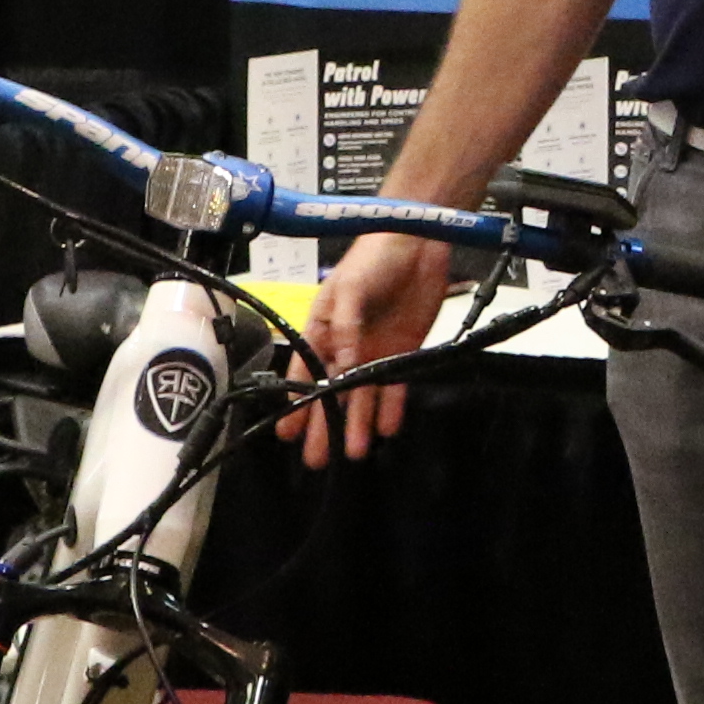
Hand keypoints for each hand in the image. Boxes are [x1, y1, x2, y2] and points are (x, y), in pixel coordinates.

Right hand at [297, 230, 456, 465]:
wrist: (417, 245)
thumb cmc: (372, 259)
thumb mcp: (350, 289)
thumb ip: (344, 328)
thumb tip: (341, 366)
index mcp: (322, 329)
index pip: (305, 372)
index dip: (296, 402)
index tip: (286, 431)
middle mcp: (345, 347)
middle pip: (331, 393)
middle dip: (323, 425)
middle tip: (316, 458)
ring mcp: (373, 353)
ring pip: (362, 396)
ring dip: (357, 424)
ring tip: (353, 453)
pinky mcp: (402, 353)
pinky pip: (395, 387)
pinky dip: (390, 408)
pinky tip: (384, 430)